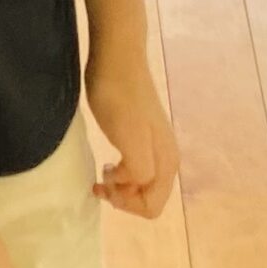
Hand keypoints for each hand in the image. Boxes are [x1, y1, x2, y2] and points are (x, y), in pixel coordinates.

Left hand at [85, 51, 178, 217]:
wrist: (117, 60)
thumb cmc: (119, 99)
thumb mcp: (130, 138)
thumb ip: (140, 170)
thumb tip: (135, 184)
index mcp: (167, 163)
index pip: (153, 207)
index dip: (126, 205)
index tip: (104, 186)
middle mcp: (167, 159)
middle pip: (151, 199)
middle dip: (125, 199)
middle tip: (99, 182)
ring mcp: (156, 146)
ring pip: (144, 185)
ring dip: (122, 188)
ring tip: (101, 173)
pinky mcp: (142, 135)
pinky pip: (137, 169)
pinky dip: (121, 175)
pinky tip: (108, 162)